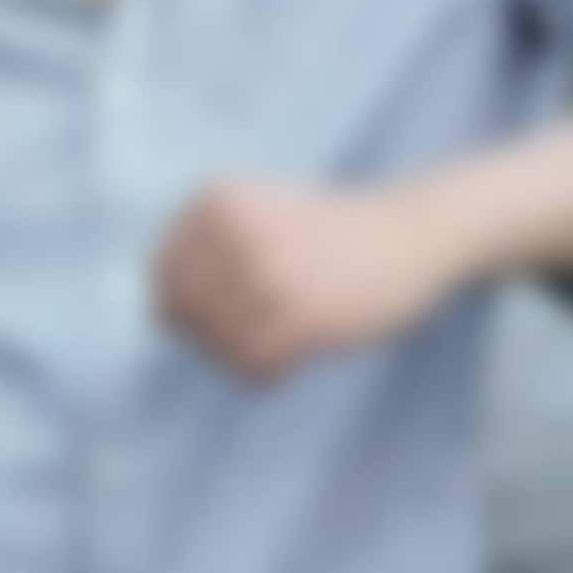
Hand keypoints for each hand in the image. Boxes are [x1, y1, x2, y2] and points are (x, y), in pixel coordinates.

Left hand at [151, 177, 468, 384]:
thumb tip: (158, 312)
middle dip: (218, 334)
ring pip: (217, 347)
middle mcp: (235, 230)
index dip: (196, 307)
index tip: (243, 296)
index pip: (163, 281)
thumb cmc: (332, 232)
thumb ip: (203, 252)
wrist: (415, 232)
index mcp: (216, 200)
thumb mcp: (256, 216)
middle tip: (269, 319)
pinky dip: (271, 372)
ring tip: (290, 330)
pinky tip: (302, 349)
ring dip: (249, 353)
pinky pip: (253, 368)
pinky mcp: (303, 314)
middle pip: (185, 318)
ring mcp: (268, 272)